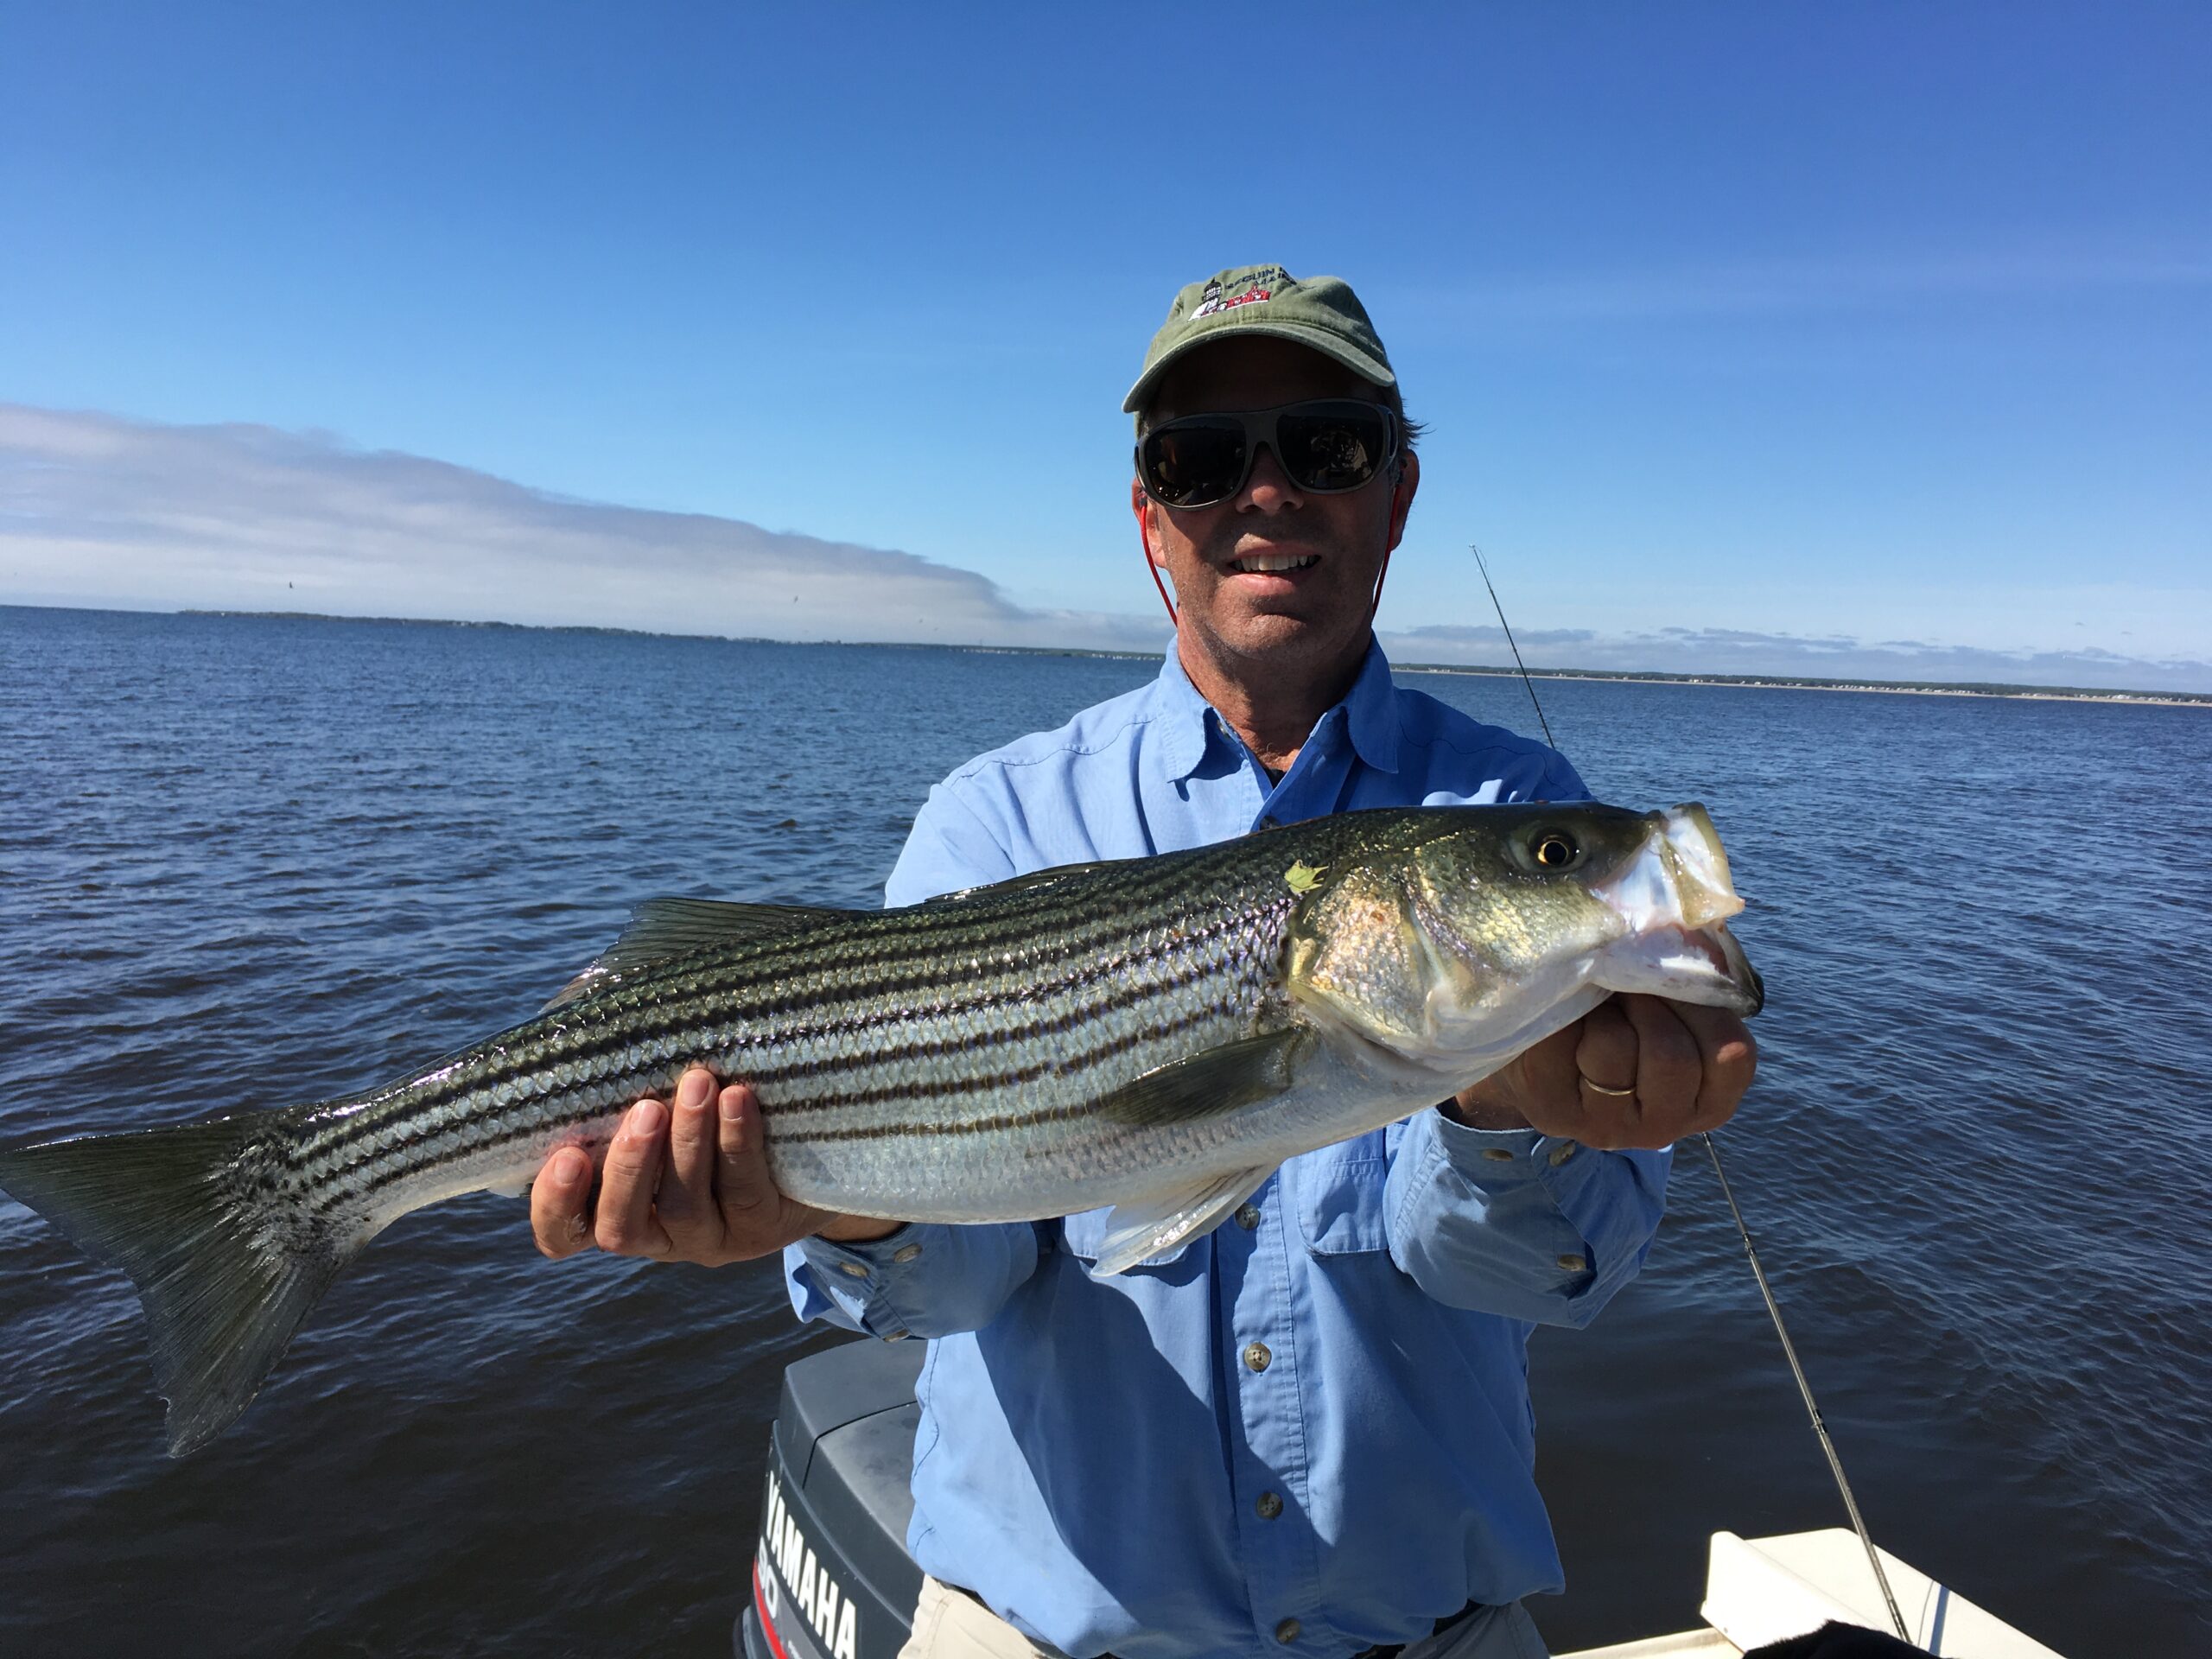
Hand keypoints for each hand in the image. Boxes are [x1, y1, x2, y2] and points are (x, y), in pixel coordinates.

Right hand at [529, 1066, 900, 1263]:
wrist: (803, 1132)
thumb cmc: (701, 1092)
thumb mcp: (649, 1076)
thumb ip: (606, 1059)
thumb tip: (577, 1018)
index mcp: (612, 1204)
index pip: (562, 1232)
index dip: (554, 1204)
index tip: (567, 1156)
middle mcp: (656, 1233)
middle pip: (621, 1226)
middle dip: (630, 1168)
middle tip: (646, 1110)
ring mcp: (709, 1236)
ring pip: (685, 1209)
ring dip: (689, 1144)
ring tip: (699, 1084)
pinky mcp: (762, 1228)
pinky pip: (745, 1193)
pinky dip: (738, 1143)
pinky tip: (738, 1099)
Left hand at [1449, 994, 1755, 1149]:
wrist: (1543, 1027)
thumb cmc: (1622, 1003)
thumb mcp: (1667, 988)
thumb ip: (1691, 971)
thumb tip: (1691, 922)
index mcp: (1709, 1099)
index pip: (1732, 1056)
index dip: (1701, 1004)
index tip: (1673, 983)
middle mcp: (1664, 1127)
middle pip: (1671, 1055)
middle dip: (1646, 1001)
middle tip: (1626, 988)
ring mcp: (1608, 1128)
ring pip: (1614, 1048)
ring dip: (1602, 1009)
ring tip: (1594, 1006)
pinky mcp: (1554, 1114)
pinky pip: (1562, 1048)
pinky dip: (1562, 1016)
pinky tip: (1561, 1019)